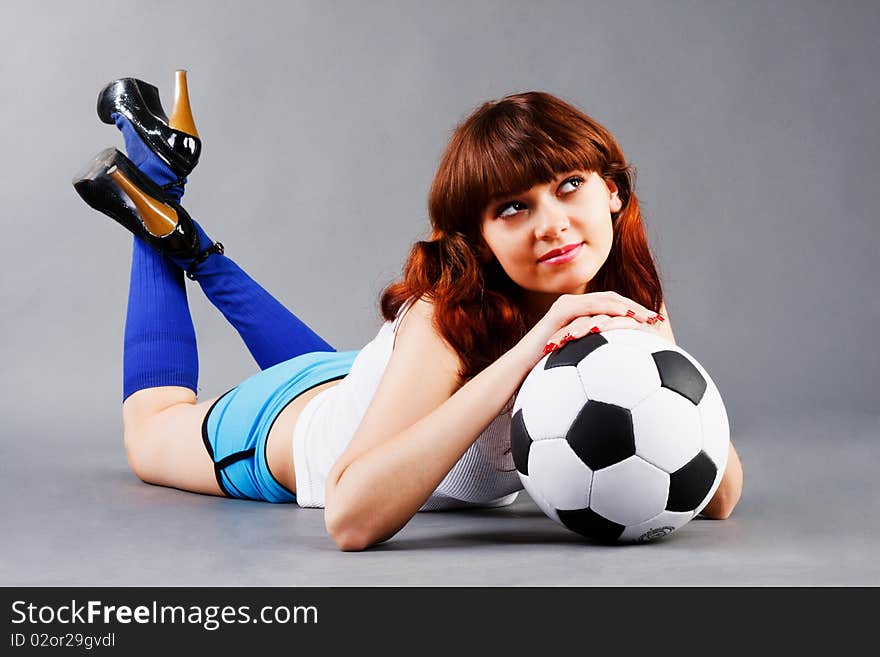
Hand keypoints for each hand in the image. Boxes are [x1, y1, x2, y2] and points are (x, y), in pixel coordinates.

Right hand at [513, 291, 664, 370]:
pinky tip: (627, 317)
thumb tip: (616, 377)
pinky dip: (610, 309)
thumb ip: (592, 362)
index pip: (611, 307)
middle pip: (612, 299)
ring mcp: (567, 305)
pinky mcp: (561, 310)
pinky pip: (591, 305)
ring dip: (629, 306)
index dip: (634, 313)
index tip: (654, 326)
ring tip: (646, 318)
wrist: (521, 371)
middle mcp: (573, 305)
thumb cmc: (546, 374)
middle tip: (656, 319)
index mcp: (578, 315)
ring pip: (605, 298)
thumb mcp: (575, 364)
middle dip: (636, 307)